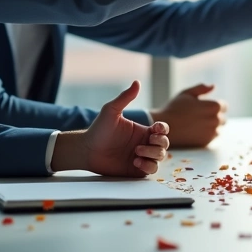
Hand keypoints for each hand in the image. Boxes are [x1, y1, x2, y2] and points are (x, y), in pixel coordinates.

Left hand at [51, 81, 169, 176]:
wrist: (86, 150)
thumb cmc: (98, 129)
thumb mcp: (111, 111)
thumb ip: (125, 97)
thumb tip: (137, 82)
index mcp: (142, 130)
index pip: (163, 129)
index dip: (163, 129)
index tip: (154, 129)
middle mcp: (144, 143)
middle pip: (165, 144)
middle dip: (159, 143)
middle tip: (144, 143)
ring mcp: (142, 157)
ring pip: (160, 157)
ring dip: (152, 155)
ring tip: (136, 153)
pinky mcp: (136, 170)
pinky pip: (151, 170)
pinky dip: (148, 166)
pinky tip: (136, 162)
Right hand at [150, 84, 226, 147]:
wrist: (163, 127)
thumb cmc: (174, 108)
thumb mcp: (186, 94)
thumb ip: (201, 89)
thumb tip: (213, 86)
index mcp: (213, 106)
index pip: (223, 106)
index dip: (214, 106)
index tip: (204, 108)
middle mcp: (216, 120)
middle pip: (222, 118)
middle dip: (214, 116)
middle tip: (198, 117)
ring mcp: (212, 132)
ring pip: (218, 128)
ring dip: (211, 126)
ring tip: (196, 124)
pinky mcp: (206, 142)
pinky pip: (211, 137)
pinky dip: (206, 134)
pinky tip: (194, 131)